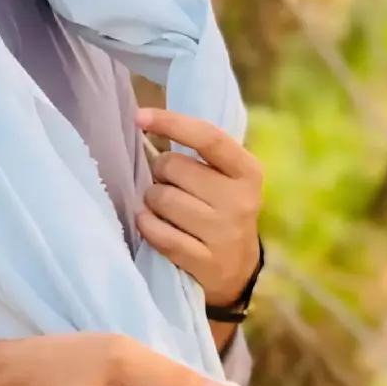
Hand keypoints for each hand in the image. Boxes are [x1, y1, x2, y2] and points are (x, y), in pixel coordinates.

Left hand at [133, 107, 263, 306]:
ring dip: (152, 201)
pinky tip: (151, 223)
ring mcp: (225, 234)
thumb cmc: (221, 208)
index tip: (138, 116)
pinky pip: (160, 234)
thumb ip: (200, 150)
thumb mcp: (227, 177)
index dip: (170, 122)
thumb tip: (146, 119)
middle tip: (168, 183)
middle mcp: (240, 200)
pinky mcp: (206, 263)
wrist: (238, 269)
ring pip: (162, 199)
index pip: (207, 137)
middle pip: (174, 167)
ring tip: (165, 207)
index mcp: (247, 170)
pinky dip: (147, 225)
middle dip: (160, 172)